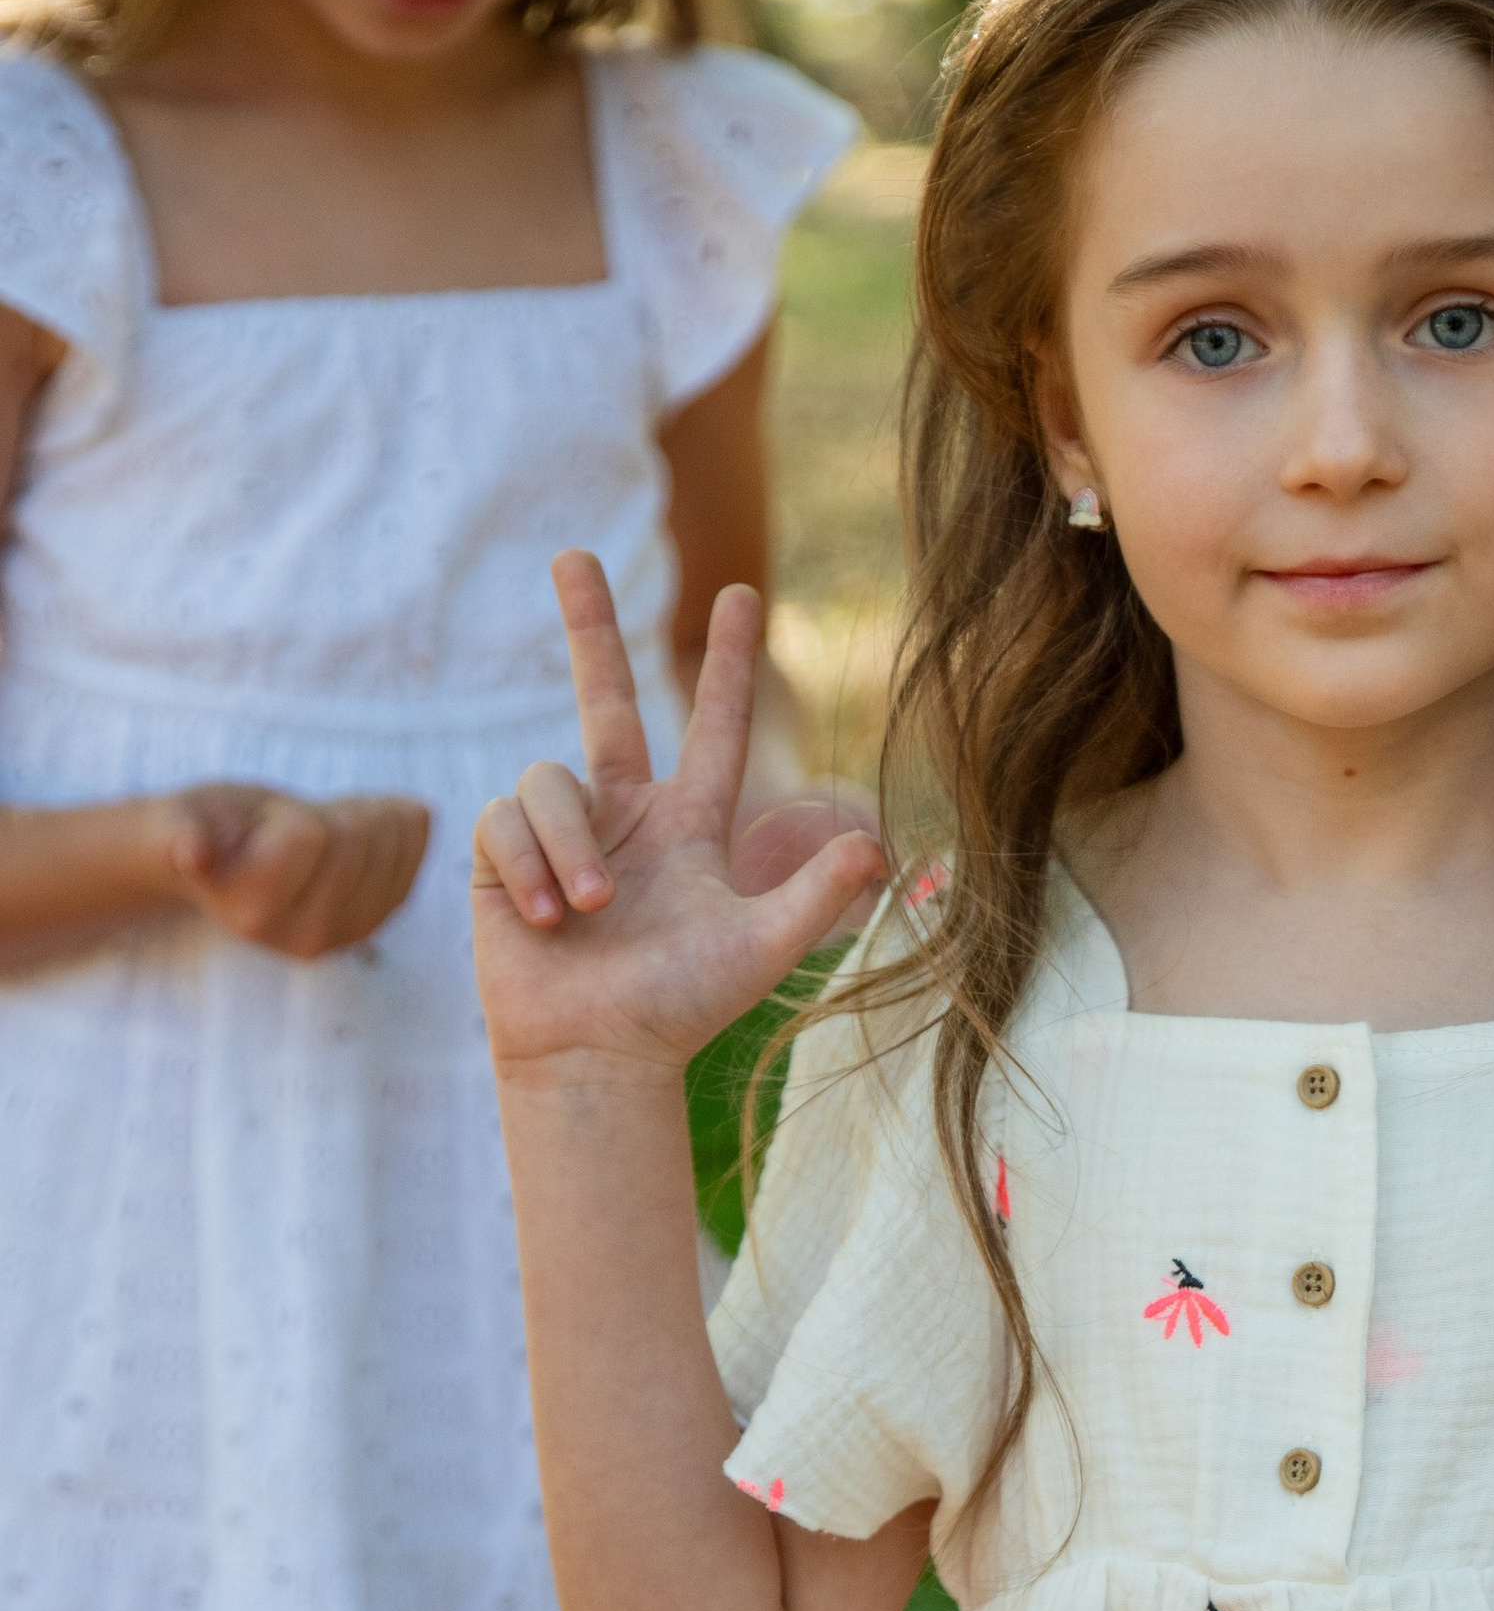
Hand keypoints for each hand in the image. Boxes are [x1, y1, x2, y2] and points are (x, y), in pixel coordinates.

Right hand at [165, 782, 430, 959]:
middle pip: (357, 835)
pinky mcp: (380, 917)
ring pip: (394, 838)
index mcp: (252, 913)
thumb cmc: (203, 829)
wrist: (228, 860)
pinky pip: (416, 848)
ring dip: (364, 813)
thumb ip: (187, 834)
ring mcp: (349, 933)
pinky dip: (397, 823)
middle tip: (295, 826)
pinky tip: (358, 829)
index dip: (291, 814)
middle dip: (329, 811)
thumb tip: (190, 852)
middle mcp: (304, 938)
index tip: (264, 828)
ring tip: (320, 830)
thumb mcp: (185, 819)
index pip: (312, 834)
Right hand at [472, 554, 889, 1073]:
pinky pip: (507, 820)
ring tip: (589, 914)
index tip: (742, 595)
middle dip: (589, 626)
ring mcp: (562, 830)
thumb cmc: (678, 1008)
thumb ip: (814, 895)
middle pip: (604, 697)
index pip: (713, 726)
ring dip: (572, 850)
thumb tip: (875, 846)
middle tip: (573, 554)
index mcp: (689, 823)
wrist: (594, 1056)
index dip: (728, 664)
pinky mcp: (502, 853)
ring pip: (554, 781)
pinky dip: (530, 867)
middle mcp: (625, 813)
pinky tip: (544, 921)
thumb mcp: (758, 948)